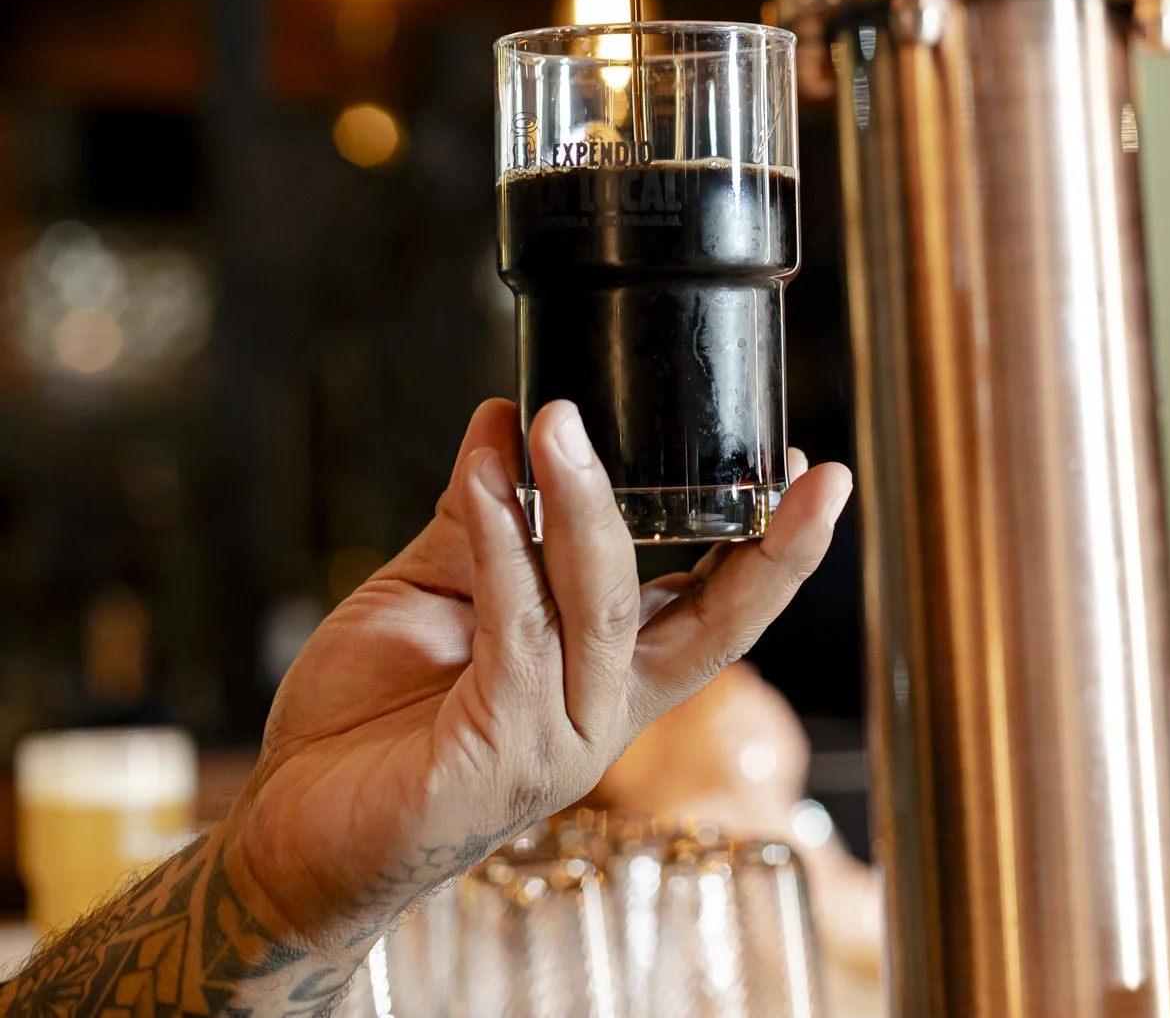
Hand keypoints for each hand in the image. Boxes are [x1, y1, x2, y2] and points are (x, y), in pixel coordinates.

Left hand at [223, 398, 850, 951]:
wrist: (288, 822)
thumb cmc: (369, 718)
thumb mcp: (438, 592)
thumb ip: (485, 517)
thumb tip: (507, 416)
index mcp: (604, 671)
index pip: (716, 606)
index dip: (773, 548)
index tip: (811, 473)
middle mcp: (601, 710)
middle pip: (713, 624)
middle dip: (764, 546)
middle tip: (782, 462)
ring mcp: (558, 740)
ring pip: (604, 606)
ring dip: (584, 501)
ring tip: (557, 419)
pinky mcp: (498, 752)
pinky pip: (517, 628)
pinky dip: (501, 541)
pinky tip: (484, 477)